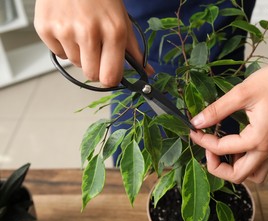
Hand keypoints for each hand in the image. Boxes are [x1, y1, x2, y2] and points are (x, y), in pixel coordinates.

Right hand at [34, 0, 152, 86]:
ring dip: (79, 53)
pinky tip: (68, 27)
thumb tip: (147, 71)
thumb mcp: (122, 20)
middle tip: (96, 50)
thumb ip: (133, 49)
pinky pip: (58, 53)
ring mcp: (65, 30)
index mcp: (113, 32)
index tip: (110, 75)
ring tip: (81, 31)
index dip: (110, 79)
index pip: (110, 77)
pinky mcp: (45, 28)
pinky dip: (63, 45)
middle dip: (95, 67)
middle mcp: (89, 33)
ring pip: (75, 63)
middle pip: (91, 74)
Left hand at [190, 48, 267, 183]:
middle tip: (207, 147)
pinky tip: (242, 148)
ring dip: (236, 169)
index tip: (193, 130)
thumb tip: (197, 121)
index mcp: (258, 139)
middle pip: (238, 176)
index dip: (203, 141)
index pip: (223, 149)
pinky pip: (264, 164)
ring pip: (254, 175)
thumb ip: (217, 110)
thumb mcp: (242, 93)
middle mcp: (267, 149)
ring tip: (224, 151)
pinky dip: (251, 163)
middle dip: (217, 167)